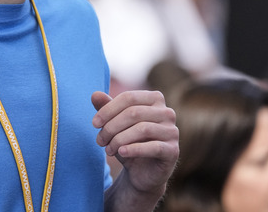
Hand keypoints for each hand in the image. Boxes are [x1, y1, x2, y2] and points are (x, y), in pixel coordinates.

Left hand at [92, 90, 178, 207]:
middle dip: (111, 127)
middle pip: (133, 113)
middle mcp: (167, 112)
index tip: (94, 123)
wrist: (142, 173)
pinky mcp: (173, 150)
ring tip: (108, 150)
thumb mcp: (115, 125)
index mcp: (155, 99)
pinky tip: (121, 152)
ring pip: (142, 129)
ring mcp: (172, 131)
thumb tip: (95, 94)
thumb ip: (106, 108)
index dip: (108, 109)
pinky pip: (153, 147)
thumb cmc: (129, 143)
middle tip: (99, 141)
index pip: (129, 97)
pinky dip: (133, 149)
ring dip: (119, 140)